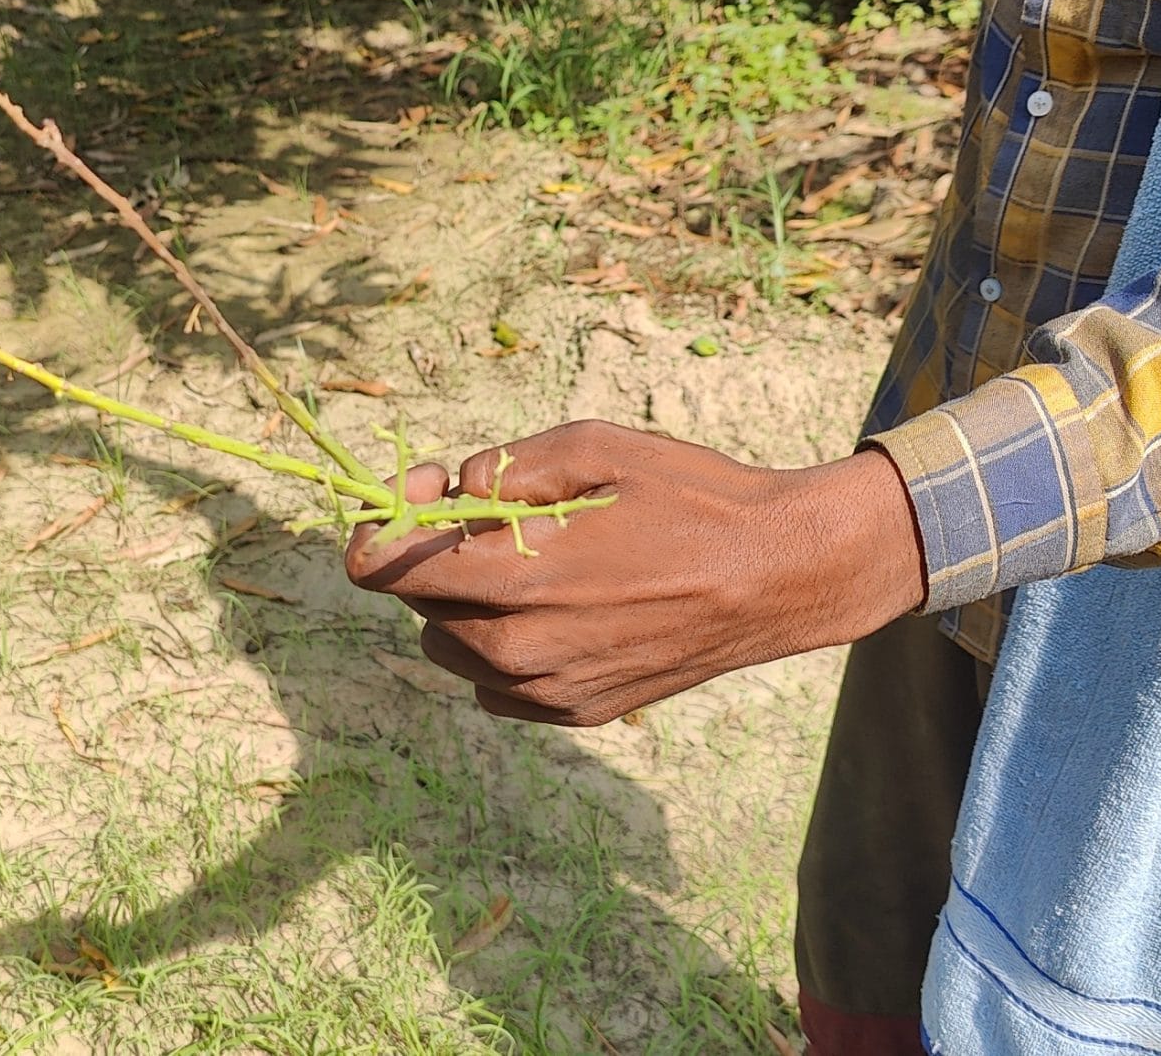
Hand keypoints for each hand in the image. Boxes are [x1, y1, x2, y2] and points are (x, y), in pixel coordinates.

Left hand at [344, 420, 925, 725]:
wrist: (781, 576)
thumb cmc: (693, 498)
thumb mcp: (596, 446)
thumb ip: (505, 466)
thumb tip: (453, 488)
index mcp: (518, 582)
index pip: (384, 572)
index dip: (379, 528)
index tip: (418, 494)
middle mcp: (522, 651)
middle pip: (418, 607)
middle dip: (433, 555)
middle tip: (490, 512)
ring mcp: (549, 691)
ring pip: (454, 648)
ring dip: (468, 603)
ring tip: (534, 560)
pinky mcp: (577, 713)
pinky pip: (497, 685)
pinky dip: (505, 644)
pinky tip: (558, 606)